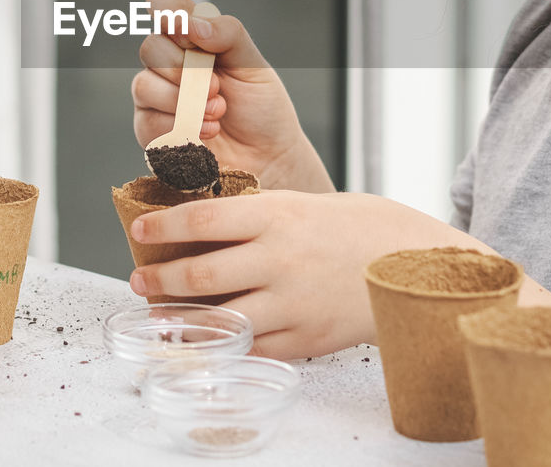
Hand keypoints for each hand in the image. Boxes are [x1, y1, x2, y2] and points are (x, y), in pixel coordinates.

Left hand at [127, 190, 485, 358]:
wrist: (412, 262)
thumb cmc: (354, 226)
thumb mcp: (303, 204)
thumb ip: (257, 218)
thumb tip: (201, 228)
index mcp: (277, 215)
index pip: (203, 219)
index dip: (163, 227)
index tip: (140, 231)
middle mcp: (280, 258)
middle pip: (202, 273)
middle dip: (161, 279)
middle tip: (138, 280)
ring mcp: (292, 301)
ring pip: (220, 317)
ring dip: (182, 320)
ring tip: (159, 316)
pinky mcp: (305, 336)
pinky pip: (251, 346)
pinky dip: (222, 345)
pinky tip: (205, 341)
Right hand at [132, 0, 332, 191]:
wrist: (268, 157)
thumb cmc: (261, 109)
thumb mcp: (254, 64)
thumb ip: (227, 34)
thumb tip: (192, 24)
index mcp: (194, 38)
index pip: (165, 5)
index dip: (165, 6)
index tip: (180, 22)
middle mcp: (170, 64)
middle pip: (151, 48)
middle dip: (184, 69)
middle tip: (216, 87)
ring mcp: (157, 97)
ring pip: (143, 85)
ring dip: (184, 102)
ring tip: (217, 113)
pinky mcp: (152, 131)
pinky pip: (147, 121)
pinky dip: (181, 127)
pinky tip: (207, 133)